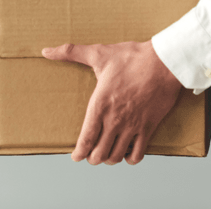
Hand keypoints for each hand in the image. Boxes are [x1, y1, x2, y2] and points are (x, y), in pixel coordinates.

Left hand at [41, 40, 181, 164]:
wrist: (164, 62)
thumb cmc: (132, 57)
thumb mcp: (99, 53)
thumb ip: (70, 52)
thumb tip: (46, 51)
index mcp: (99, 105)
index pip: (85, 139)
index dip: (79, 153)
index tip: (76, 157)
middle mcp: (114, 120)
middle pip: (99, 154)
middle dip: (93, 157)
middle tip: (91, 154)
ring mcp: (132, 125)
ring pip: (116, 156)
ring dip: (110, 159)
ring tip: (107, 154)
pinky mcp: (148, 127)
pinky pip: (138, 154)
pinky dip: (130, 158)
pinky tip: (127, 152)